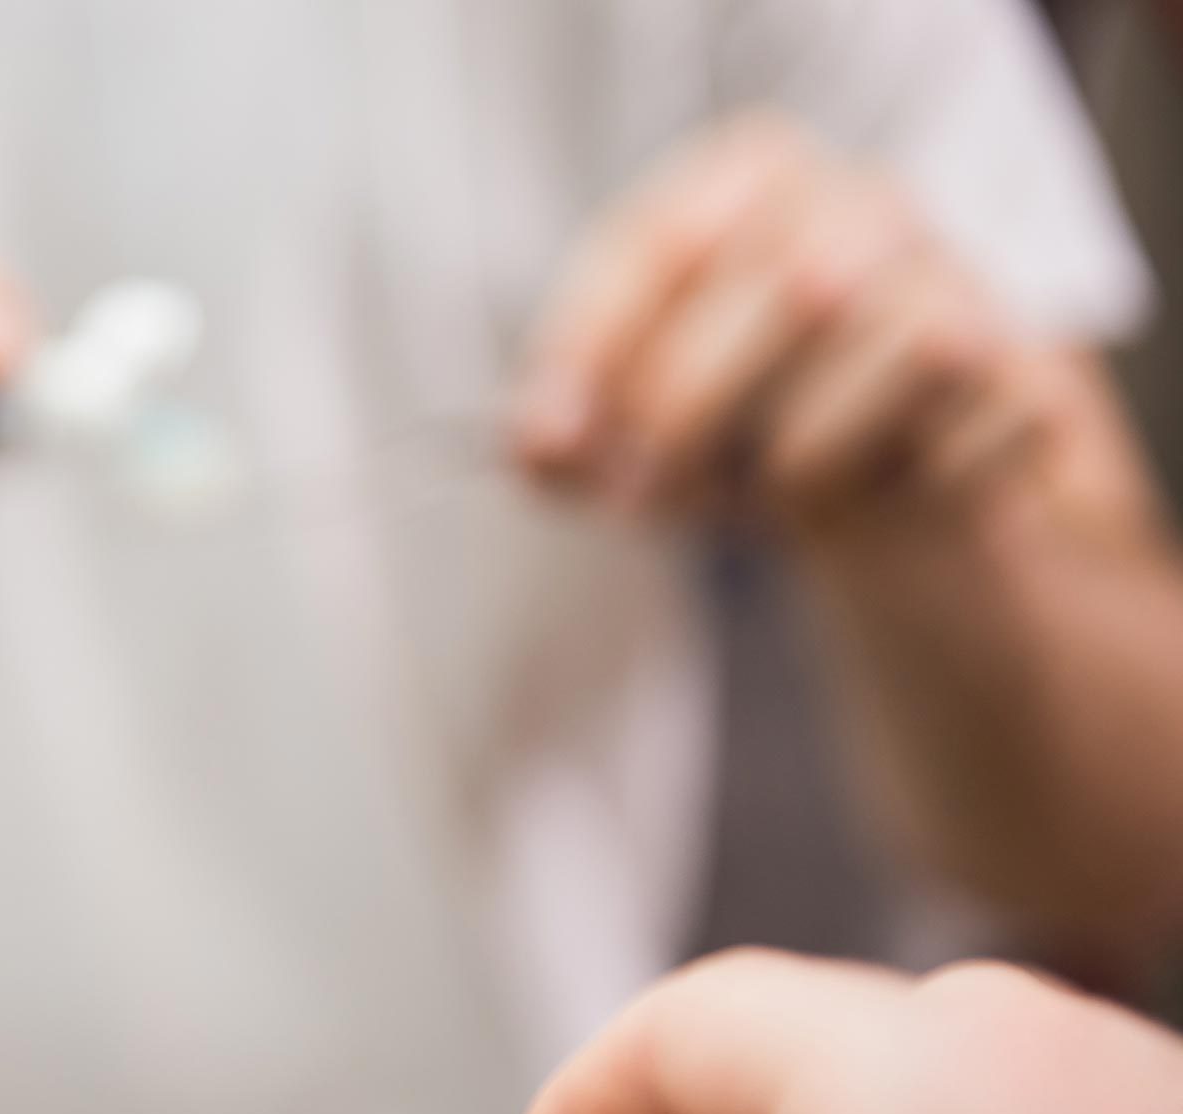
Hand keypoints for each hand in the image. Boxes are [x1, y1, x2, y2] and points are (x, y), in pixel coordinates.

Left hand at [513, 115, 1060, 536]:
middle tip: (639, 498)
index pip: (667, 239)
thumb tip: (535, 443)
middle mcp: (861, 201)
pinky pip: (942, 440)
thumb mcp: (625, 423)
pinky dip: (874, 489)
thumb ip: (562, 433)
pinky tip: (852, 492)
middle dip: (690, 412)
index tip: (549, 439)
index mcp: (749, 178)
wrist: (880, 481)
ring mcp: (952, 278)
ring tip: (751, 494)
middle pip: (782, 286)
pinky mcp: (1015, 376)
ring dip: (786, 458)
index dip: (596, 347)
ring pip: (877, 355)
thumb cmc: (736, 421)